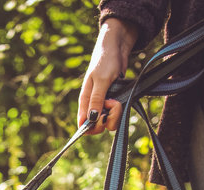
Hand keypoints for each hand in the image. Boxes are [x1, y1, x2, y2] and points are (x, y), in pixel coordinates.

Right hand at [77, 18, 137, 133]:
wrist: (117, 47)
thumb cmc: (105, 60)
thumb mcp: (101, 80)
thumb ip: (96, 100)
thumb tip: (91, 119)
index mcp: (85, 101)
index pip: (83, 125)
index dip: (92, 127)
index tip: (102, 117)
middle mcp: (93, 106)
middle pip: (97, 127)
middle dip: (106, 120)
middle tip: (112, 103)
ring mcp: (103, 105)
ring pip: (108, 122)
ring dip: (115, 114)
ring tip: (117, 100)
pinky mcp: (113, 102)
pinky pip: (115, 115)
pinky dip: (120, 110)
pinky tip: (120, 99)